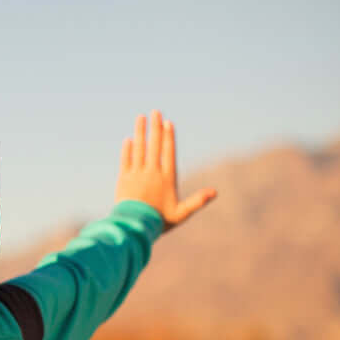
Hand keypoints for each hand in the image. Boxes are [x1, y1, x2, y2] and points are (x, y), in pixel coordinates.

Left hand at [115, 110, 216, 231]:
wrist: (134, 227)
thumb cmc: (160, 221)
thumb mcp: (181, 213)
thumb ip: (197, 201)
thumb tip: (215, 192)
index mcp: (166, 178)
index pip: (168, 152)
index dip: (168, 137)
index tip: (168, 123)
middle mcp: (152, 172)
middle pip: (154, 145)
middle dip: (155, 128)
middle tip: (155, 112)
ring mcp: (136, 174)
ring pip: (138, 148)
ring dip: (140, 132)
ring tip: (140, 117)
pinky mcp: (124, 179)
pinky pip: (126, 160)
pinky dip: (127, 149)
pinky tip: (128, 139)